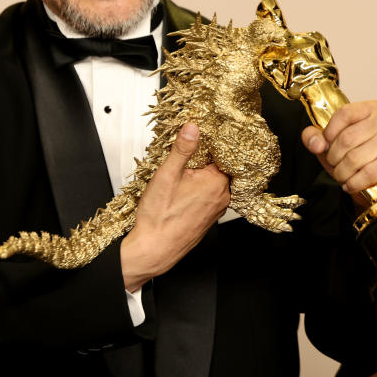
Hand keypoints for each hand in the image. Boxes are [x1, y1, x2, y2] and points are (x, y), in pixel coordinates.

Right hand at [121, 123, 229, 289]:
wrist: (154, 249)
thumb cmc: (160, 217)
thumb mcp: (168, 174)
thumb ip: (182, 149)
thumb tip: (193, 128)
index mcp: (217, 182)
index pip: (220, 152)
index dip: (206, 144)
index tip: (194, 139)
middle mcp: (222, 196)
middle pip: (216, 167)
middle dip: (200, 160)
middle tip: (181, 160)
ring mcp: (216, 208)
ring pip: (210, 182)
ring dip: (197, 176)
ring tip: (178, 178)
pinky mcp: (208, 217)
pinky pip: (206, 196)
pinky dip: (196, 190)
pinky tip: (180, 193)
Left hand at [301, 101, 376, 196]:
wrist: (376, 180)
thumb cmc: (353, 155)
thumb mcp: (330, 142)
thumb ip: (314, 137)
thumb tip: (316, 144)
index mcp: (370, 108)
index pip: (344, 114)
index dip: (329, 132)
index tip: (326, 145)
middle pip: (347, 139)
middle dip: (333, 158)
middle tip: (334, 165)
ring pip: (355, 159)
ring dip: (341, 173)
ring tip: (342, 176)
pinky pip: (368, 174)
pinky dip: (353, 183)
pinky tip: (350, 184)